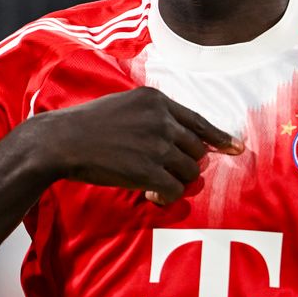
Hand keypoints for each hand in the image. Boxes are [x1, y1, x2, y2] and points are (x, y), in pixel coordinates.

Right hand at [26, 87, 243, 204]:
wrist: (61, 141)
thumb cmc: (87, 125)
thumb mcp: (124, 105)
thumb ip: (153, 116)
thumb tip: (180, 139)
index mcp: (156, 100)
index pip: (198, 120)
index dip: (220, 137)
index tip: (237, 148)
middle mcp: (161, 119)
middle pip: (196, 149)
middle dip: (186, 165)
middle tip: (165, 174)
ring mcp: (156, 144)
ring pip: (189, 171)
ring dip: (175, 181)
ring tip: (153, 185)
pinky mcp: (148, 169)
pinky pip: (174, 189)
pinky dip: (167, 196)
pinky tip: (150, 195)